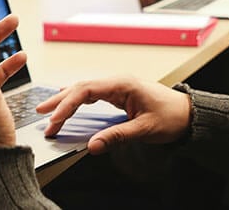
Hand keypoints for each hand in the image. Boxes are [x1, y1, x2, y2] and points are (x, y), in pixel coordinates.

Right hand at [37, 76, 190, 154]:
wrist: (189, 113)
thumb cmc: (171, 117)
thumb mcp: (144, 130)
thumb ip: (116, 137)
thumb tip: (92, 146)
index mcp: (122, 84)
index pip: (85, 91)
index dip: (67, 105)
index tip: (54, 120)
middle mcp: (117, 82)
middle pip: (80, 88)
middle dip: (59, 101)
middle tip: (40, 114)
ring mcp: (117, 86)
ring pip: (84, 89)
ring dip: (65, 100)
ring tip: (47, 111)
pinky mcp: (119, 93)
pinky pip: (92, 93)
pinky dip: (76, 99)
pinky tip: (67, 103)